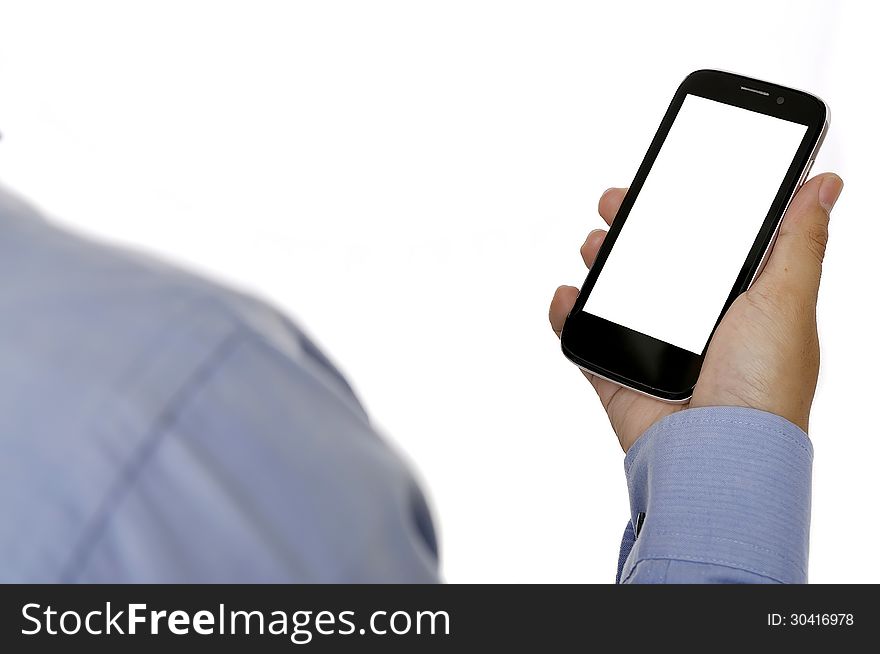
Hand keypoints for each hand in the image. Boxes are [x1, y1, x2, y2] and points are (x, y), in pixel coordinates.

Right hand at [550, 173, 843, 451]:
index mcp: (736, 300)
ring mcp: (652, 348)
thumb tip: (825, 183)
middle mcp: (694, 321)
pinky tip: (570, 295)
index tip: (665, 178)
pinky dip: (568, 315)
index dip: (683, 207)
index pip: (704, 241)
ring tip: (594, 246)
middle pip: (652, 261)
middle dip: (631, 227)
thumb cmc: (763, 384)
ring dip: (599, 262)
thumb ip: (798, 240)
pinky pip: (583, 339)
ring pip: (615, 293)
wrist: (716, 453)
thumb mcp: (788, 299)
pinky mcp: (618, 373)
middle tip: (616, 204)